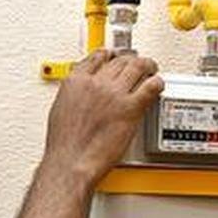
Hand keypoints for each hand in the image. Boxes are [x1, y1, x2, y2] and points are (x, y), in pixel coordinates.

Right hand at [42, 50, 163, 185]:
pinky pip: (151, 86)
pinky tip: (157, 86)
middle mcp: (96, 83)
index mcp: (76, 81)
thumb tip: (82, 94)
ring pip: (137, 66)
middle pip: (120, 60)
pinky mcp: (131, 107)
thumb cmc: (64, 145)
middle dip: (130, 60)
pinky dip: (157, 83)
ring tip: (151, 70)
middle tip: (137, 64)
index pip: (97, 56)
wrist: (71, 162)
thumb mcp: (60, 110)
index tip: (114, 57)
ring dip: (147, 66)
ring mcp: (114, 94)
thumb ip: (75, 96)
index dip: (109, 55)